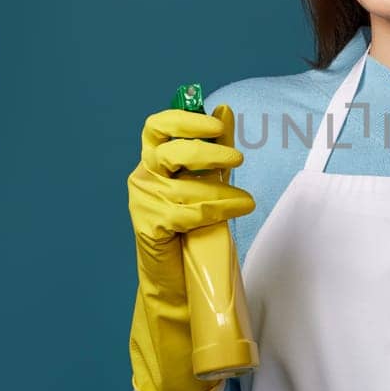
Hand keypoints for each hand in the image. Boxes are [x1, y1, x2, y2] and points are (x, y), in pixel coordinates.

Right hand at [127, 105, 254, 390]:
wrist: (180, 282)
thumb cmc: (195, 228)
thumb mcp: (207, 182)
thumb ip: (213, 147)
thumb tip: (224, 108)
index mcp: (153, 161)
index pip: (157, 126)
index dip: (185, 120)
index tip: (216, 125)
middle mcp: (144, 179)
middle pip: (170, 150)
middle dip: (208, 151)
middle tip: (238, 159)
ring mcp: (143, 204)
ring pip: (185, 186)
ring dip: (222, 192)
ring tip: (246, 201)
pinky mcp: (150, 229)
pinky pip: (185, 213)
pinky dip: (214, 210)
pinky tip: (235, 211)